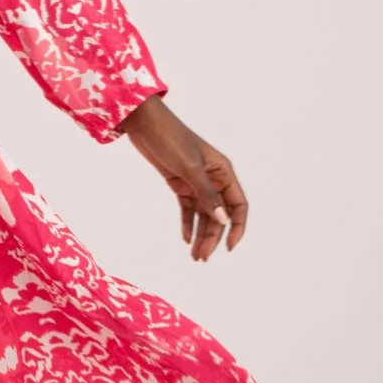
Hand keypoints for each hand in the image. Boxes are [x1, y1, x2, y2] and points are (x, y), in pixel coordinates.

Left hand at [115, 94, 247, 261]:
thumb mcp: (190, 168)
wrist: (144, 124)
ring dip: (200, 235)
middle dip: (213, 237)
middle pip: (219, 215)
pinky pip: (188, 208)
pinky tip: (185, 239)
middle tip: (202, 258)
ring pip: (203, 214)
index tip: (229, 247)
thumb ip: (206, 195)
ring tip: (195, 256)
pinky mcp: (180, 183)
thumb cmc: (170, 139)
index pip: (239, 205)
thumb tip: (223, 220)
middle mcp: (214, 178)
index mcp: (224, 172)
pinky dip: (188, 223)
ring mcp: (196, 182)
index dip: (237, 227)